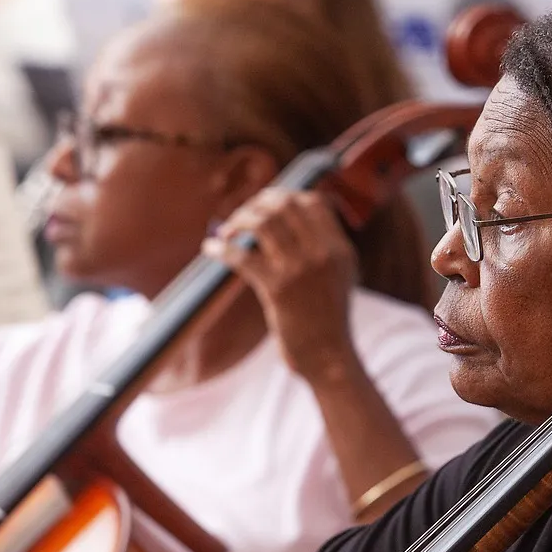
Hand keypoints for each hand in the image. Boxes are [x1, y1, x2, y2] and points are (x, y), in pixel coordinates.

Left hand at [203, 189, 358, 382]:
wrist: (328, 355)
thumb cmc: (328, 317)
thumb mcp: (340, 275)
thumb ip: (325, 246)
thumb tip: (292, 218)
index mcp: (339, 248)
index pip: (312, 202)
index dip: (285, 196)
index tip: (266, 205)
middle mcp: (323, 253)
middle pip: (284, 206)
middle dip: (257, 204)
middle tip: (241, 216)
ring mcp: (300, 269)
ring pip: (263, 223)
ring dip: (239, 220)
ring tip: (227, 231)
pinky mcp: (278, 289)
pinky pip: (242, 256)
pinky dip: (222, 249)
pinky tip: (211, 249)